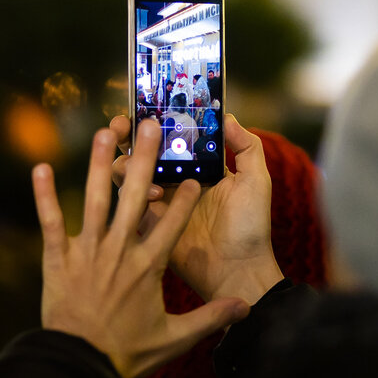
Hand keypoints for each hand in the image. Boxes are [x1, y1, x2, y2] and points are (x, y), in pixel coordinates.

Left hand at [32, 120, 249, 377]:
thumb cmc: (128, 351)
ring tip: (105, 132)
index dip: (185, 198)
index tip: (195, 176)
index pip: (172, 223)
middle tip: (150, 126)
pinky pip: (50, 223)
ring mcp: (86, 252)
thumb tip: (246, 307)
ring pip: (93, 200)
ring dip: (97, 164)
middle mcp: (118, 251)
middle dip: (144, 158)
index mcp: (148, 266)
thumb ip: (211, 317)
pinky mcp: (58, 259)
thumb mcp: (175, 338)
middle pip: (133, 196)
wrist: (79, 365)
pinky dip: (43, 196)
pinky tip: (39, 168)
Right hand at [110, 115, 283, 304]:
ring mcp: (159, 200)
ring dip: (128, 161)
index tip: (146, 107)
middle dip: (126, 132)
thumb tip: (226, 115)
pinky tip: (155, 193)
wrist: (238, 270)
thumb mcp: (256, 180)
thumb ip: (246, 146)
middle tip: (121, 125)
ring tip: (139, 165)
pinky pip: (129, 201)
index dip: (156, 119)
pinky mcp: (148, 222)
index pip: (172, 134)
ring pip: (128, 170)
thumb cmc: (250, 226)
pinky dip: (133, 191)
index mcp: (198, 165)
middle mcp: (175, 179)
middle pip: (142, 148)